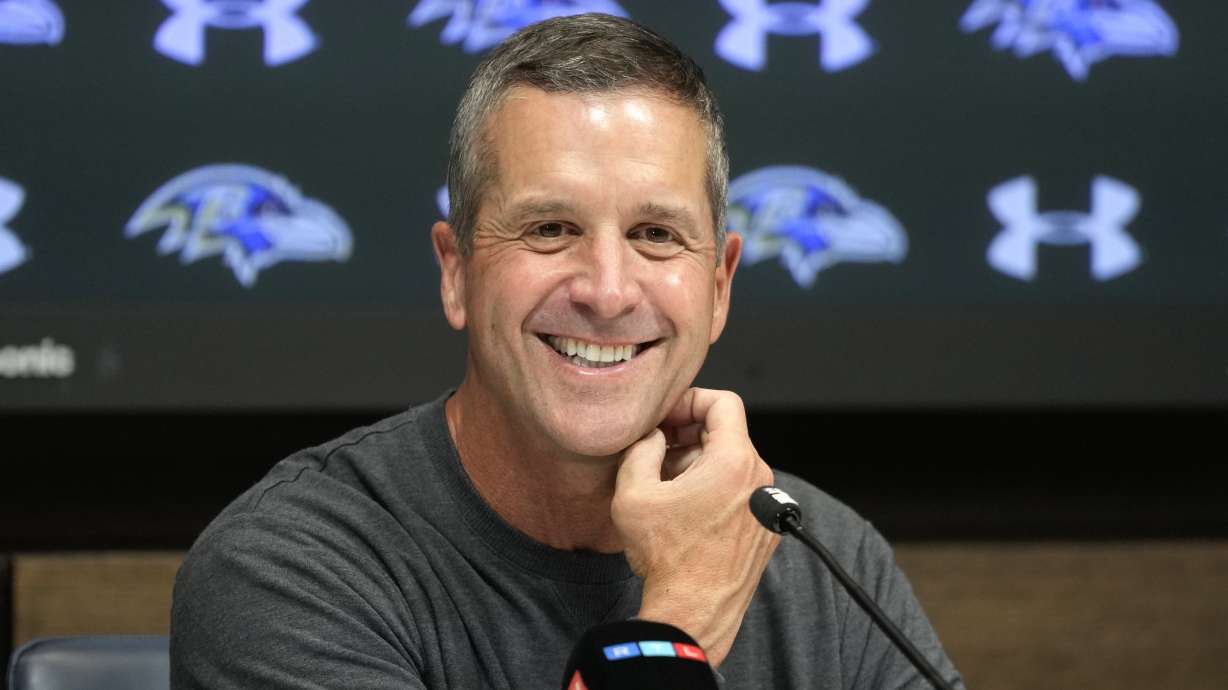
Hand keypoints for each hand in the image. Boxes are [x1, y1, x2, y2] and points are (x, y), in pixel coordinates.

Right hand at [612, 388, 778, 666]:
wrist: (693, 612)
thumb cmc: (668, 557)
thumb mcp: (634, 492)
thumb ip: (641, 448)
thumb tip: (652, 435)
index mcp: (735, 462)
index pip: (723, 403)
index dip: (689, 401)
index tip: (666, 419)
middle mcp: (760, 481)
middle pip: (726, 434)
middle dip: (687, 436)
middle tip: (655, 451)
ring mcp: (766, 507)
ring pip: (731, 465)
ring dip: (698, 466)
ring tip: (664, 487)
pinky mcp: (765, 530)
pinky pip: (740, 492)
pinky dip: (714, 490)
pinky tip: (685, 512)